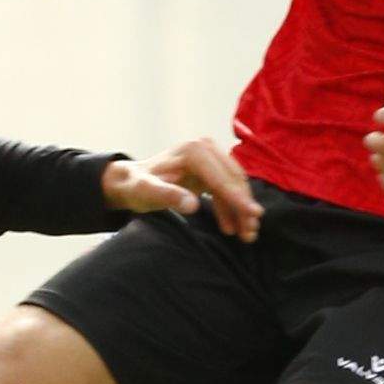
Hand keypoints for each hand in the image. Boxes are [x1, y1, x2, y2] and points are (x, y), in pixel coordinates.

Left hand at [103, 134, 258, 237]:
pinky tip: (231, 228)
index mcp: (194, 151)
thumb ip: (167, 196)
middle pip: (234, 180)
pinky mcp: (209, 168)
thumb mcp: (145, 193)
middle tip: (252, 232)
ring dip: (241, 210)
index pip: (222, 178)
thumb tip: (192, 205)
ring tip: (247, 235)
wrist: (129, 181)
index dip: (238, 198)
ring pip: (234, 186)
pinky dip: (231, 208)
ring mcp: (208, 157)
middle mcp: (205, 148)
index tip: (253, 215)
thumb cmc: (135, 186)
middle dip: (244, 207)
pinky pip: (226, 190)